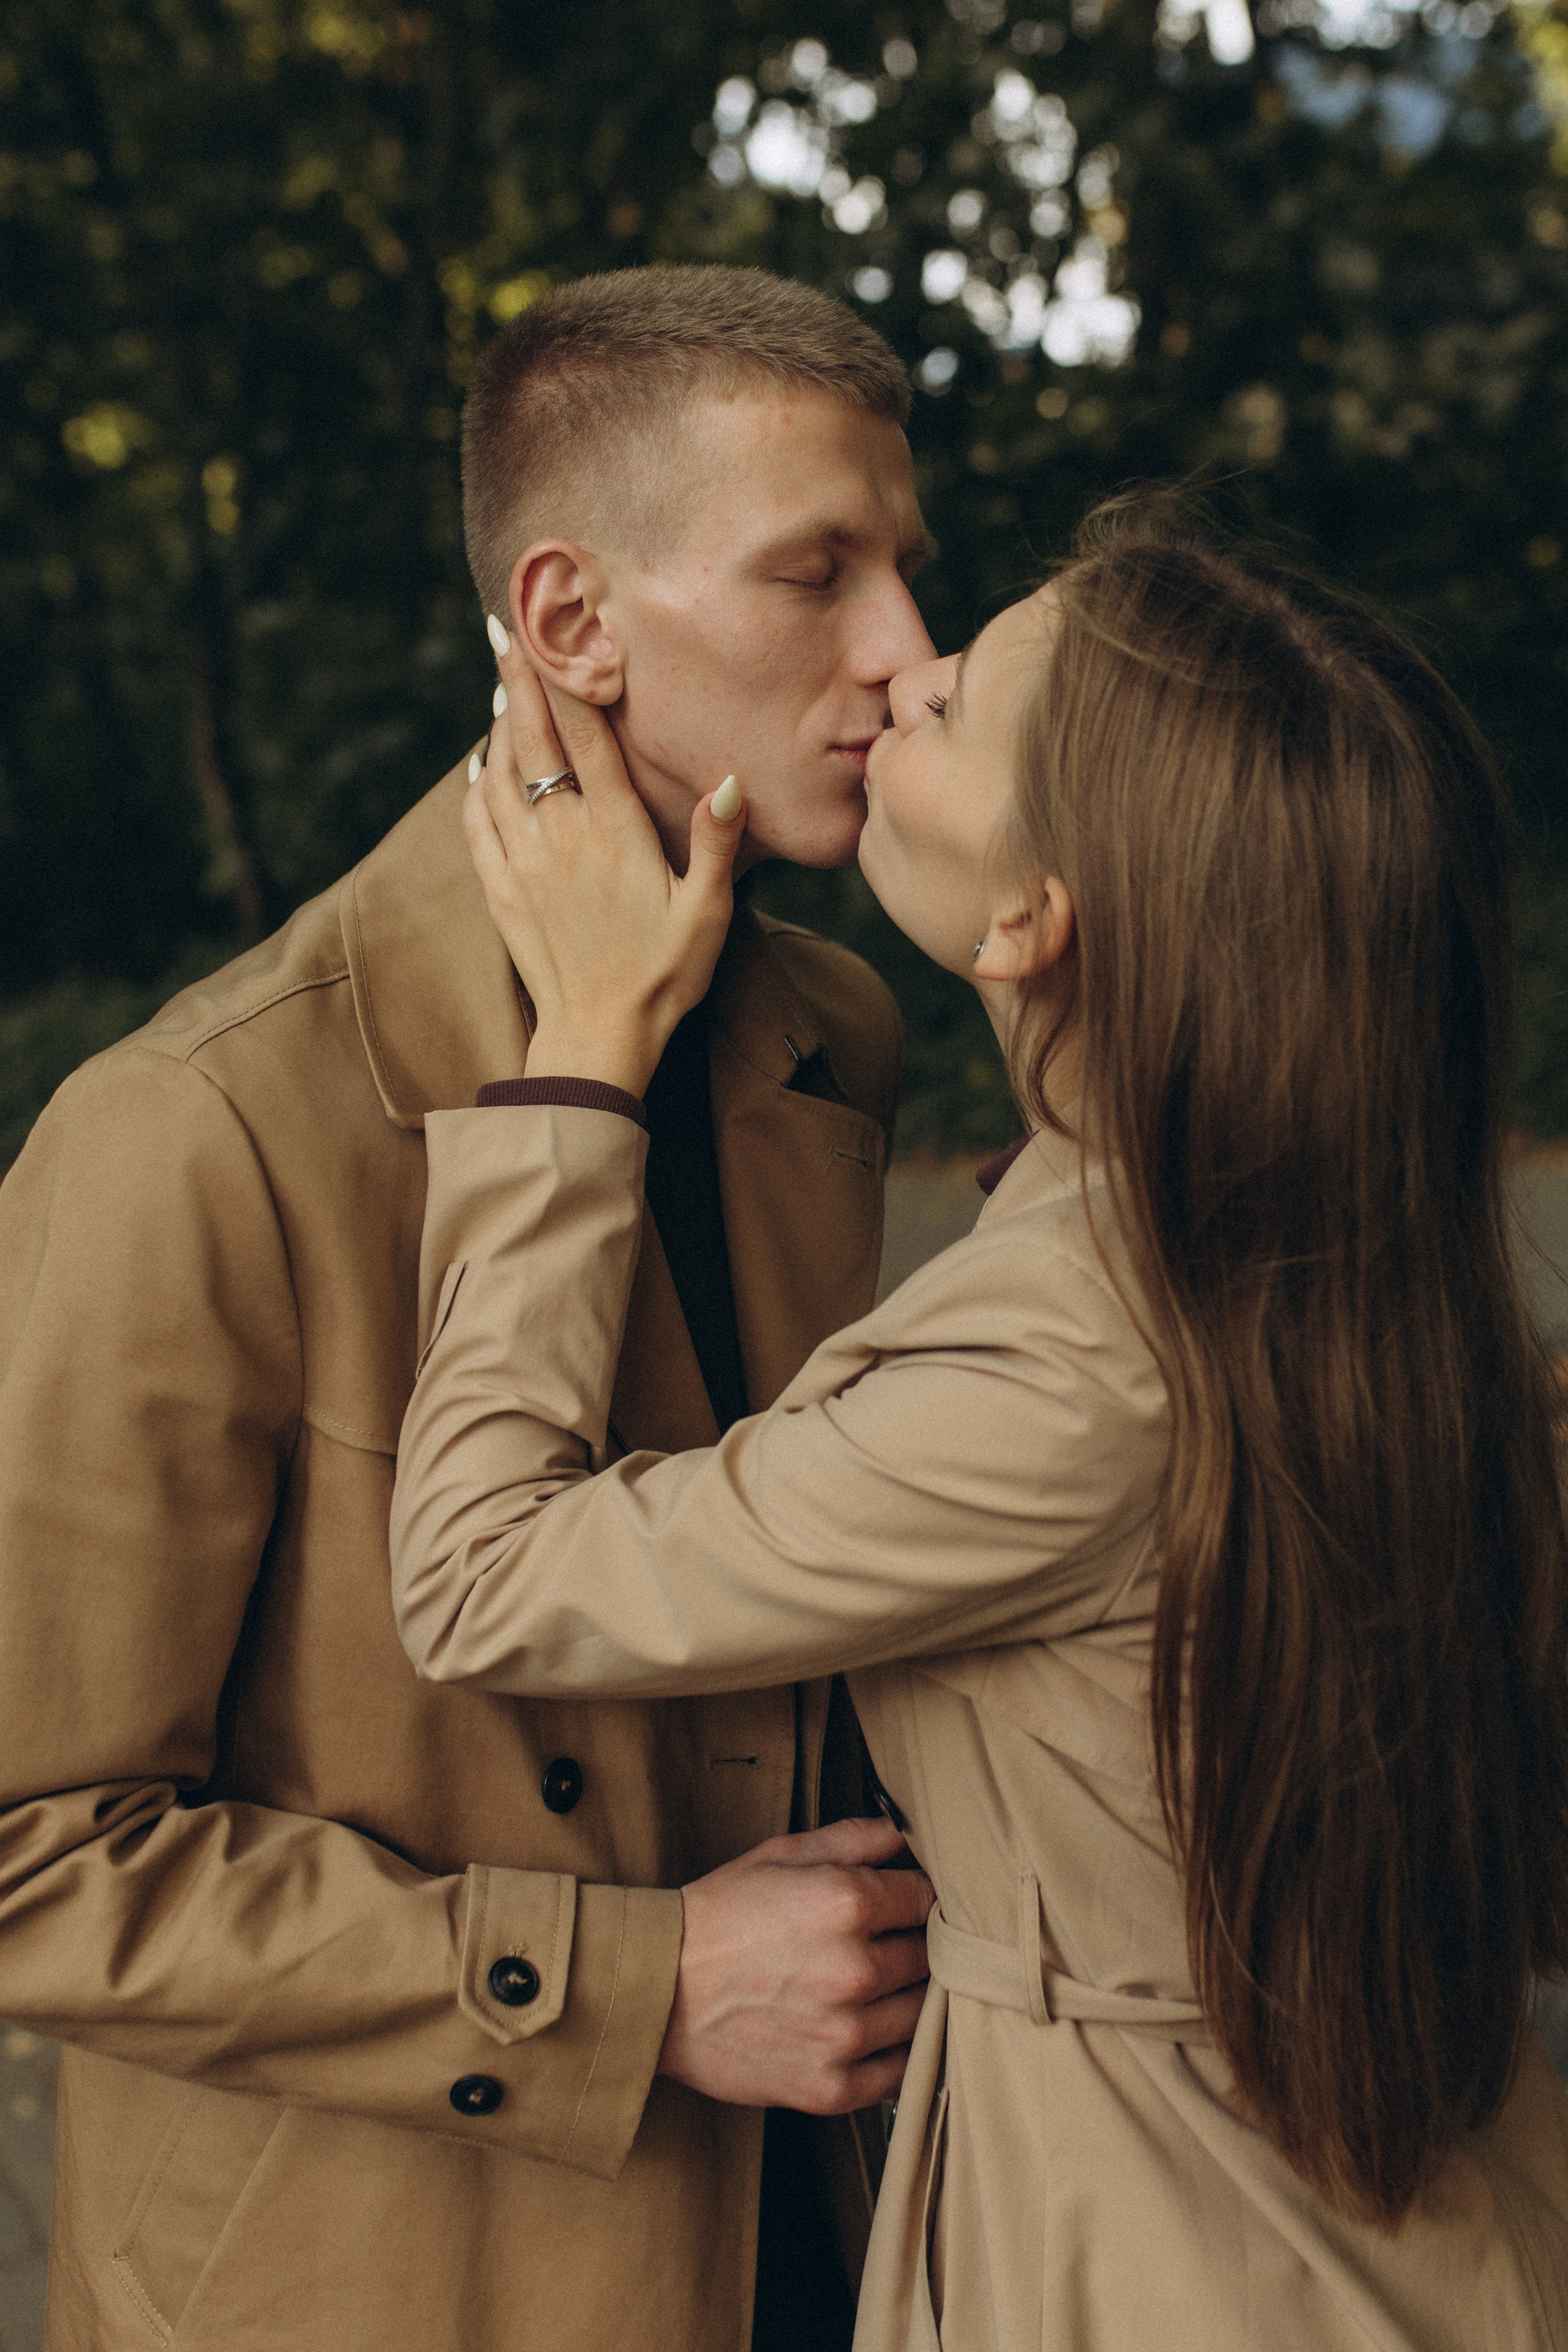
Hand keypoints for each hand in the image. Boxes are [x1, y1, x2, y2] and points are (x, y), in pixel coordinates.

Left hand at [465, 627, 744, 1097]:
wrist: (600, 1036)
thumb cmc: (665, 976)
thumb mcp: (709, 911)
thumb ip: (716, 841)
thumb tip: (728, 779)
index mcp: (616, 831)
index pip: (586, 737)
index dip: (567, 679)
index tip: (552, 633)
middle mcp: (563, 835)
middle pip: (534, 740)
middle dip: (520, 680)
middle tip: (506, 631)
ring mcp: (525, 861)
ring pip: (500, 773)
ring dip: (499, 726)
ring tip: (501, 687)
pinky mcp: (501, 890)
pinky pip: (478, 821)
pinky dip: (475, 784)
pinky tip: (479, 765)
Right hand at [657, 1815, 934, 2114]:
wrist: (656, 1991)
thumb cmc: (717, 1917)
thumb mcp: (781, 1856)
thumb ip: (853, 1839)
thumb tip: (905, 1833)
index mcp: (846, 1903)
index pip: (925, 1898)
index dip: (916, 1897)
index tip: (902, 1903)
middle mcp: (853, 1970)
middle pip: (931, 1957)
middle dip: (914, 1945)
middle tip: (885, 1944)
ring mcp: (844, 2034)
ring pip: (921, 2014)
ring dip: (907, 1999)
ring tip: (872, 1987)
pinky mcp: (830, 2086)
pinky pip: (898, 2073)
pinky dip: (893, 2053)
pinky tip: (866, 2031)